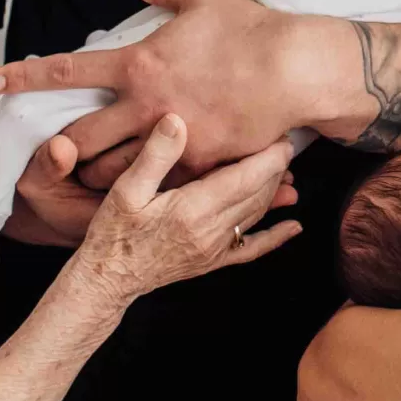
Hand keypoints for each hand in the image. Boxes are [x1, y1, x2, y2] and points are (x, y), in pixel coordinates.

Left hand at [0, 0, 346, 176]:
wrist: (295, 69)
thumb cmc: (250, 29)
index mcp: (139, 64)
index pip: (68, 71)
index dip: (25, 75)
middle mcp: (146, 104)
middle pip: (81, 139)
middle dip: (59, 150)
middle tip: (52, 153)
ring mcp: (172, 138)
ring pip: (115, 172)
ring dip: (99, 176)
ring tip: (95, 176)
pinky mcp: (200, 163)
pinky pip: (165, 181)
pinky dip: (154, 184)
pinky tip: (151, 189)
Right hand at [6, 128, 296, 244]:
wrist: (107, 280)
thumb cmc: (113, 233)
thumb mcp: (126, 189)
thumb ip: (155, 155)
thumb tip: (177, 120)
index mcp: (193, 210)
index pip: (245, 177)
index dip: (269, 156)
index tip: (282, 134)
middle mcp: (211, 231)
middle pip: (258, 193)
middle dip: (276, 166)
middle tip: (285, 140)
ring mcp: (215, 249)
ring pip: (257, 214)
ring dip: (275, 190)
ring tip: (285, 166)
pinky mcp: (213, 261)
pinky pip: (252, 249)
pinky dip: (276, 237)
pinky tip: (293, 227)